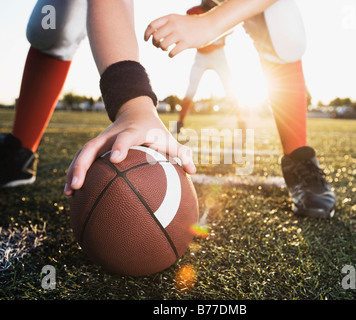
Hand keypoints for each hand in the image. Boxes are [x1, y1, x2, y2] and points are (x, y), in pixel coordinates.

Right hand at [64, 96, 195, 194]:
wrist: (135, 111)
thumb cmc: (154, 130)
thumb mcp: (168, 139)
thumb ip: (181, 153)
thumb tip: (194, 172)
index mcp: (132, 131)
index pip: (125, 137)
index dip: (120, 146)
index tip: (116, 159)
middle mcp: (112, 134)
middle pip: (92, 147)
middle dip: (83, 164)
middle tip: (78, 185)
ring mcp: (101, 139)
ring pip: (82, 153)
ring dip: (73, 171)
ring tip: (68, 193)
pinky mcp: (95, 145)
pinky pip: (82, 158)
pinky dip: (74, 172)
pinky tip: (71, 192)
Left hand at [144, 14, 216, 56]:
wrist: (208, 26)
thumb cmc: (191, 25)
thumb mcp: (178, 20)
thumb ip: (166, 25)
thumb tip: (153, 35)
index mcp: (170, 17)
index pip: (152, 25)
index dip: (146, 34)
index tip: (146, 40)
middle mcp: (174, 24)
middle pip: (156, 36)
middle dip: (155, 43)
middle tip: (159, 46)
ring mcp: (180, 34)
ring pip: (163, 45)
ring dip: (162, 49)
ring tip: (167, 49)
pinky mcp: (186, 43)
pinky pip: (172, 52)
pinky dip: (170, 55)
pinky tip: (172, 54)